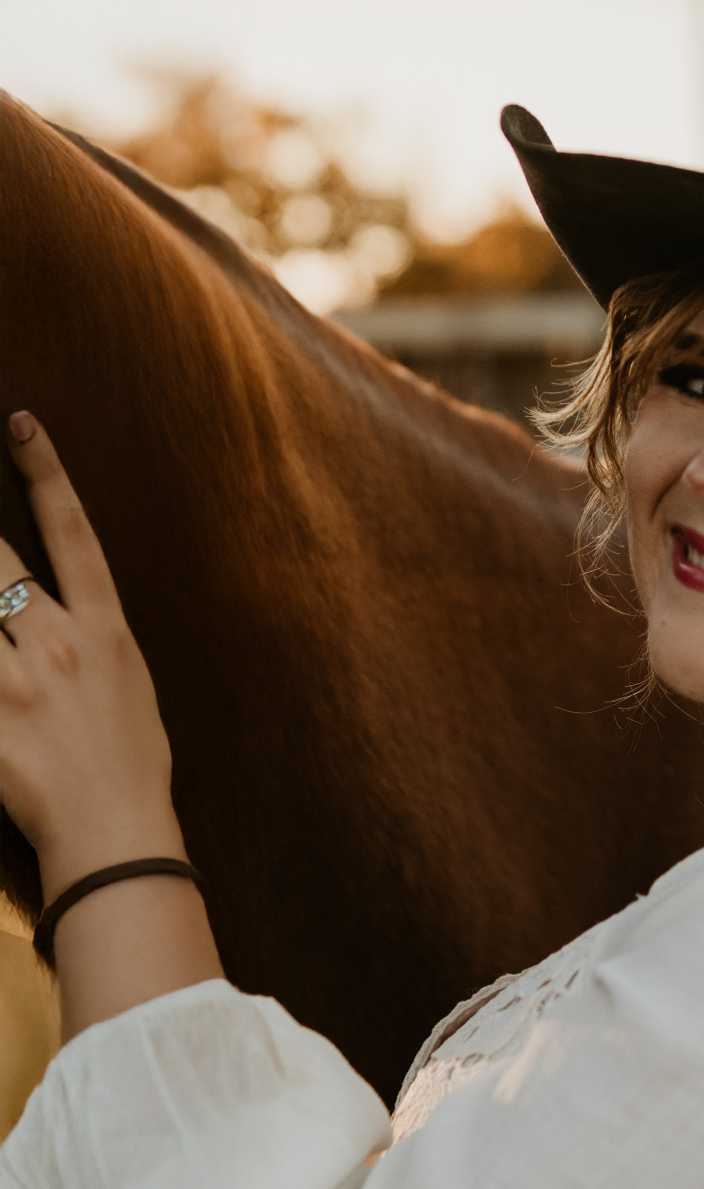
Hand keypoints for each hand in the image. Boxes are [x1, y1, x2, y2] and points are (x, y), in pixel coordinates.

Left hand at [0, 411, 183, 902]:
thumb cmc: (133, 766)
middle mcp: (59, 641)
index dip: (45, 473)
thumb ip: (91, 642)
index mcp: (106, 629)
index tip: (19, 424)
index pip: (72, 532)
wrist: (116, 833)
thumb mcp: (131, 688)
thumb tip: (60, 612)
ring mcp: (16, 680)